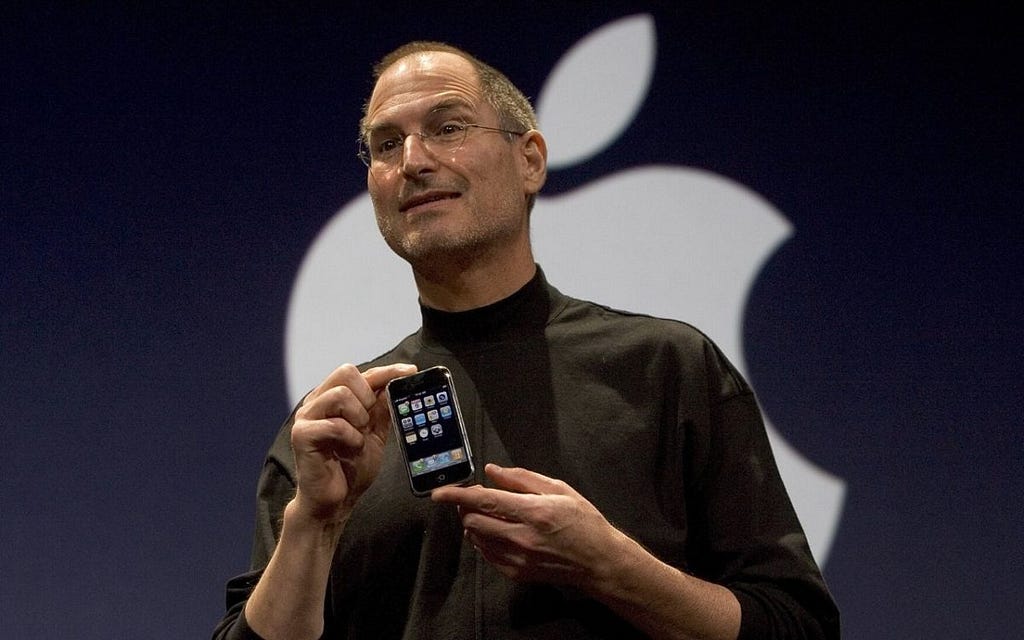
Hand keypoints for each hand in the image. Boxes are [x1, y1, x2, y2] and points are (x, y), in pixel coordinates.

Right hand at [290, 362, 415, 523]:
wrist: (334, 501)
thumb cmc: (350, 467)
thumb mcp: (374, 433)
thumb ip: (380, 408)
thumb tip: (396, 382)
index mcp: (332, 398)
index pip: (360, 373)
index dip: (387, 370)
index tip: (410, 371)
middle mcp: (317, 402)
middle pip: (346, 372)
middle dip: (367, 395)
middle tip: (368, 420)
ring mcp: (306, 417)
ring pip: (340, 394)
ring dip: (358, 417)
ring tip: (358, 436)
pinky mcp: (301, 435)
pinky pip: (334, 424)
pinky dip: (351, 437)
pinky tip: (351, 448)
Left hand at [432, 464, 625, 589]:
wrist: (599, 562)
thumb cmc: (583, 521)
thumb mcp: (558, 489)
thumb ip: (522, 479)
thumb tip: (491, 471)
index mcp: (533, 511)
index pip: (483, 501)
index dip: (456, 495)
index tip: (438, 492)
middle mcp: (521, 537)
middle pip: (472, 521)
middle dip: (466, 507)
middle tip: (474, 497)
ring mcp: (518, 558)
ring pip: (476, 538)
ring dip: (474, 523)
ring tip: (489, 513)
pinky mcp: (516, 572)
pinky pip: (486, 554)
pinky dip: (484, 540)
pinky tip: (497, 531)